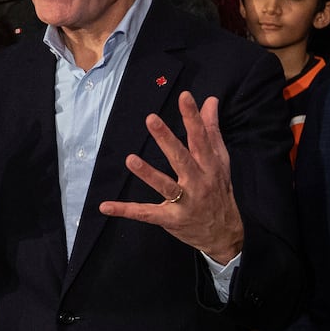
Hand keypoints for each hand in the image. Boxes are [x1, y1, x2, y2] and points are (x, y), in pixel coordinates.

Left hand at [99, 91, 244, 263]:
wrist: (224, 233)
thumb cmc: (219, 190)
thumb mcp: (221, 160)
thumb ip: (212, 130)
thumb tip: (210, 101)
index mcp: (209, 165)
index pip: (201, 138)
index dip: (193, 117)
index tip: (184, 97)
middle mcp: (198, 182)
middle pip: (181, 158)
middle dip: (166, 139)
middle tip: (151, 119)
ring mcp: (184, 202)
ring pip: (164, 186)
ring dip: (148, 173)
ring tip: (130, 159)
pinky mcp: (171, 219)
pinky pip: (146, 213)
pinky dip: (125, 211)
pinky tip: (105, 206)